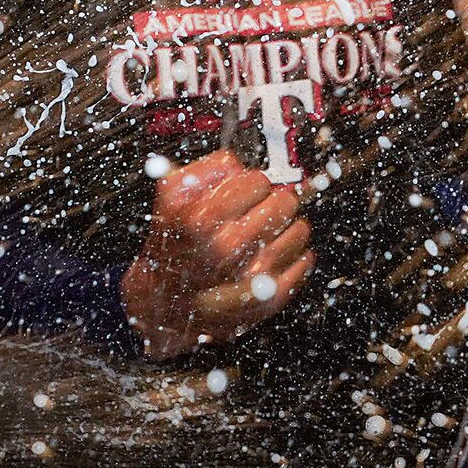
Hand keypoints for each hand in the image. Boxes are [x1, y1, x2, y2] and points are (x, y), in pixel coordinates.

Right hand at [120, 151, 311, 361]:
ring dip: (288, 228)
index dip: (251, 185)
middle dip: (273, 203)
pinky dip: (297, 255)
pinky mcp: (271, 296)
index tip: (245, 194)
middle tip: (259, 213)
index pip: (258, 181)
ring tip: (267, 235)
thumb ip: (203, 171)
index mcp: (204, 219)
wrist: (162, 304)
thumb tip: (237, 163)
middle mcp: (229, 247)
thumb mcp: (169, 200)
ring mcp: (253, 274)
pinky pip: (304, 261)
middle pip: (284, 203)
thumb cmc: (170, 249)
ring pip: (300, 230)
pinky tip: (276, 255)